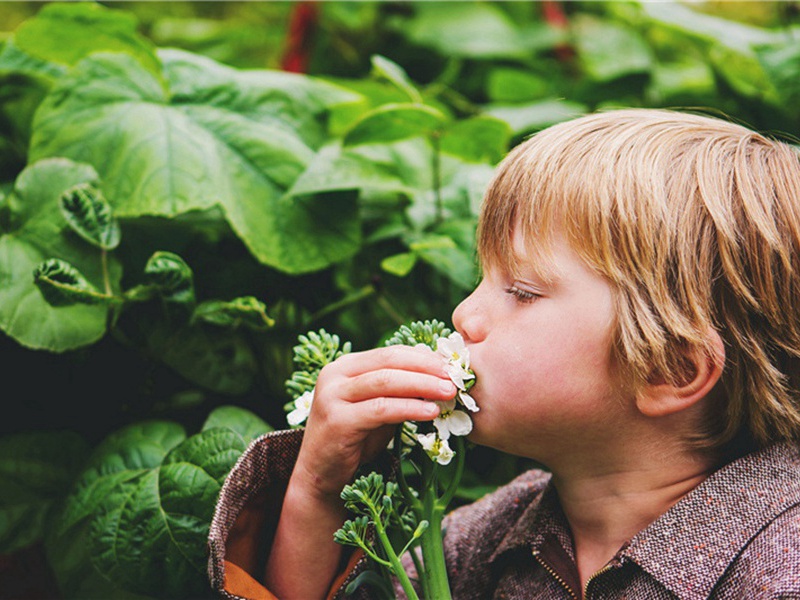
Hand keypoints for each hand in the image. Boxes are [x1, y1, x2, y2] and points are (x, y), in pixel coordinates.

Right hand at [292, 344, 456, 499]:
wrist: (321, 476)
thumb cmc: (354, 440)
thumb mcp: (379, 409)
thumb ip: (400, 391)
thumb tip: (440, 376)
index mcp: (345, 366)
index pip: (391, 352)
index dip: (424, 357)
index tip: (452, 366)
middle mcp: (334, 375)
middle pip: (389, 361)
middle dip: (427, 367)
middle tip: (455, 377)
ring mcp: (332, 396)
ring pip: (385, 381)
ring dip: (422, 384)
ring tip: (449, 392)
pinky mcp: (337, 420)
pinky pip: (381, 409)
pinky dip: (409, 408)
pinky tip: (431, 411)